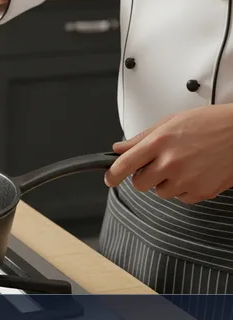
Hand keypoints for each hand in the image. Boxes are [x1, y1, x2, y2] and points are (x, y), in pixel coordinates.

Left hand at [104, 104, 232, 202]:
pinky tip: (196, 172)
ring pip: (160, 192)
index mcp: (160, 142)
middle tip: (158, 165)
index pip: (125, 164)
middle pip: (139, 184)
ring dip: (166, 183)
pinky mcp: (201, 191)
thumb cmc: (210, 123)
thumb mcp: (171, 122)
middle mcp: (170, 162)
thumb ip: (142, 138)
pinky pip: (181, 198)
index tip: (109, 179)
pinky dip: (185, 189)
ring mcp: (186, 178)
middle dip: (144, 177)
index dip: (112, 175)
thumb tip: (119, 148)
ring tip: (183, 165)